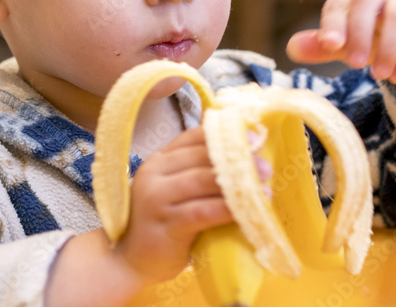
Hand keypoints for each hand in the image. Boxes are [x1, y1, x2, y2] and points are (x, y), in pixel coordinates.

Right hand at [46, 127, 270, 306]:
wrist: (130, 260)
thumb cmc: (161, 222)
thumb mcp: (174, 189)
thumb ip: (199, 172)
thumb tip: (247, 157)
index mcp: (160, 159)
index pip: (195, 136)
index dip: (227, 135)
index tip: (255, 137)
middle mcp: (155, 173)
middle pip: (203, 156)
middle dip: (238, 159)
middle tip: (265, 166)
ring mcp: (157, 198)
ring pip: (204, 181)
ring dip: (238, 183)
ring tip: (263, 188)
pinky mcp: (166, 225)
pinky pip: (203, 212)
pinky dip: (228, 209)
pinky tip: (246, 211)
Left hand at [285, 0, 395, 96]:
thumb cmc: (364, 36)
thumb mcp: (341, 42)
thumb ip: (319, 45)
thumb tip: (292, 48)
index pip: (340, 1)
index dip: (334, 22)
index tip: (330, 45)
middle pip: (368, 0)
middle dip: (360, 32)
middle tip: (355, 64)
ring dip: (389, 48)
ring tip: (379, 76)